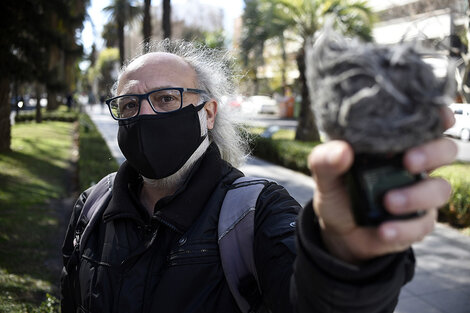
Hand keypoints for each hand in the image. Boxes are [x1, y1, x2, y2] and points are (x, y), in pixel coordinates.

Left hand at [308, 107, 456, 262]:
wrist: (339, 231)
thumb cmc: (338, 191)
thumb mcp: (325, 175)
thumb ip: (326, 160)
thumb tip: (341, 151)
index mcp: (394, 144)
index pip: (424, 122)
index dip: (439, 115)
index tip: (439, 116)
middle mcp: (413, 164)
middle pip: (445, 150)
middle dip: (432, 153)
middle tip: (408, 162)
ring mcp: (419, 193)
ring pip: (440, 189)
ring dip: (416, 195)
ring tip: (388, 202)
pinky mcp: (418, 222)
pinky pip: (423, 224)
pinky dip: (403, 228)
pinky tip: (383, 230)